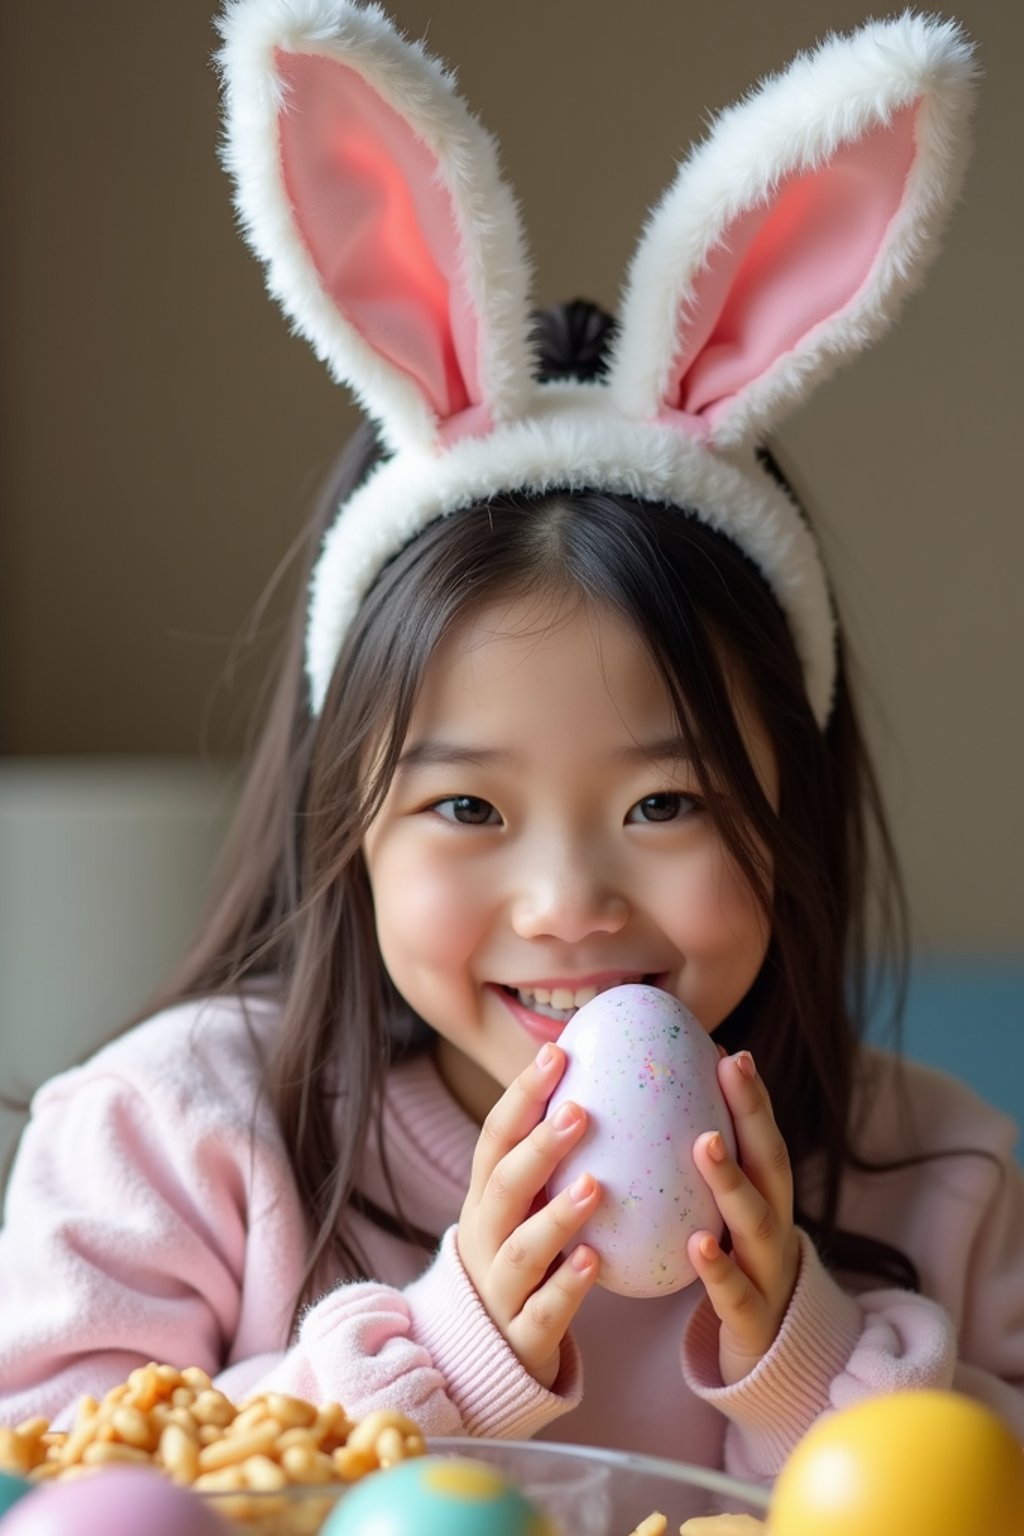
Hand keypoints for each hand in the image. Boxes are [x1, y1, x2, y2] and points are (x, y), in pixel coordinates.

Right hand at [457, 1042, 601, 1388]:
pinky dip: (567, 1286)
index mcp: (487, 1198)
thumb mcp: (525, 1208)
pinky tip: (596, 1261)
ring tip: (595, 1185)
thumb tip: (604, 1080)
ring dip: (557, 1216)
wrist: (484, 1358)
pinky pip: (542, 1311)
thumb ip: (552, 1160)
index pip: (496, 1136)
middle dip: (538, 1146)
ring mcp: (499, 1288)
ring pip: (520, 1249)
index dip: (522, 1094)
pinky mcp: (520, 1336)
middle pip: (503, 1184)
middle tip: (579, 1110)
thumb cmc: (523, 1260)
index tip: (556, 1052)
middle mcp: (485, 1236)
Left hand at [687, 1050, 799, 1385]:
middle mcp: (774, 1224)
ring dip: (732, 1179)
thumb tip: (640, 1101)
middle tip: (730, 1067)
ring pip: (758, 1220)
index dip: (749, 1092)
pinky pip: (736, 1291)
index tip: (725, 1047)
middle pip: (771, 1162)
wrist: (767, 1357)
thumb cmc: (731, 1266)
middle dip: (753, 1113)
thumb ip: (696, 1169)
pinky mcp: (753, 1318)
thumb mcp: (719, 1215)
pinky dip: (719, 1266)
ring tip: (706, 1142)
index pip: (761, 1134)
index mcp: (765, 1196)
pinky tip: (698, 1243)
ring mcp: (768, 1271)